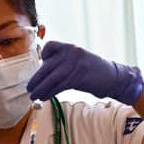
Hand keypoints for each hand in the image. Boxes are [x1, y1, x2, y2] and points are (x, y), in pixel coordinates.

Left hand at [26, 41, 143, 104]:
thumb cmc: (95, 71)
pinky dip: (49, 93)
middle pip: (47, 66)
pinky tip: (44, 97)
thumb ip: (64, 62)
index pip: (51, 45)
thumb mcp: (79, 60)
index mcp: (71, 48)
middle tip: (29, 87)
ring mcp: (74, 65)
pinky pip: (58, 86)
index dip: (44, 54)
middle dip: (37, 78)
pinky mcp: (77, 78)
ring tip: (33, 95)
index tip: (42, 63)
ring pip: (51, 78)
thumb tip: (46, 71)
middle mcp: (71, 54)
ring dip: (40, 88)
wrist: (113, 78)